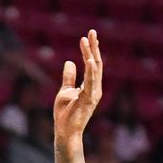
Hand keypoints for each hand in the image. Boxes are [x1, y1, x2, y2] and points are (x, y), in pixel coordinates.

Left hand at [54, 30, 103, 146]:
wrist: (65, 131)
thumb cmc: (66, 114)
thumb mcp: (65, 90)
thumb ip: (69, 77)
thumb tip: (69, 61)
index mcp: (91, 86)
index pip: (93, 65)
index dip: (90, 50)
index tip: (87, 36)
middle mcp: (95, 89)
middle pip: (96, 64)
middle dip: (94, 47)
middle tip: (91, 31)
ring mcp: (93, 94)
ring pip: (94, 70)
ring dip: (91, 53)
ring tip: (88, 39)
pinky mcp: (88, 99)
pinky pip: (90, 82)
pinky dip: (90, 70)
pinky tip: (88, 59)